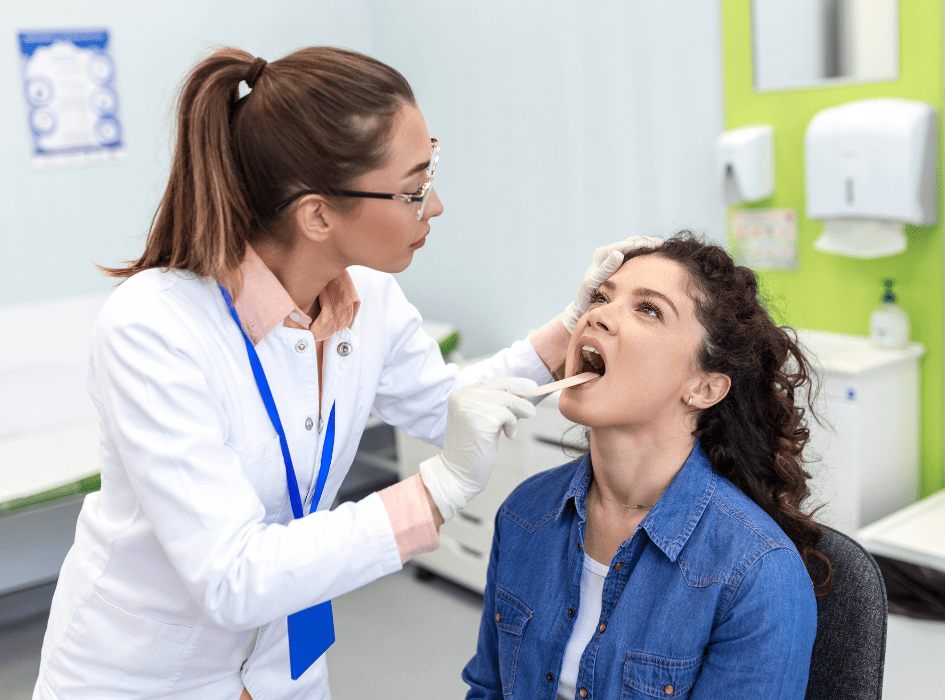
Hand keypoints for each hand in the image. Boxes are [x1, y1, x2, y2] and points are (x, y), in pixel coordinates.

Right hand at [419, 377, 536, 521]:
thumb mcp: (481, 420)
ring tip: (528, 415)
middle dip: (522, 388)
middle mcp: (462, 398)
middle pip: (501, 385)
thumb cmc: (472, 449)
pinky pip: (508, 415)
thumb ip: (494, 405)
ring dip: (523, 408)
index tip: (529, 386)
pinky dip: (513, 425)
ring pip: (508, 399)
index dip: (513, 383)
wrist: (458, 473)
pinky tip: (508, 436)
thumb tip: (523, 393)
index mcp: (460, 396)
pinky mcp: (481, 420)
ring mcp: (470, 408)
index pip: (491, 382)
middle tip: (536, 391)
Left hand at [560, 236, 661, 332]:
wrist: (583, 304)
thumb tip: (618, 252)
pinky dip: (648, 255)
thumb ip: (606, 268)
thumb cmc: (587, 297)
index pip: (626, 245)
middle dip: (650, 242)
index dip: (643, 244)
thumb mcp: (595, 282)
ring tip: (669, 250)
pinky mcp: (619, 263)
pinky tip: (661, 259)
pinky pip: (637, 255)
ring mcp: (614, 256)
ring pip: (637, 247)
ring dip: (652, 247)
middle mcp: (608, 252)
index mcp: (602, 254)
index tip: (659, 245)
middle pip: (634, 242)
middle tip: (669, 245)